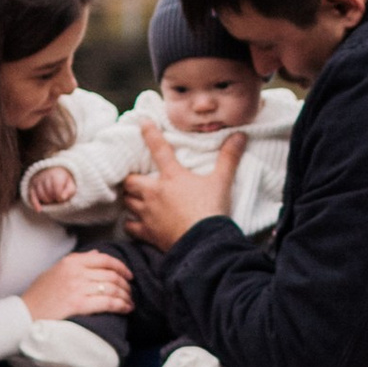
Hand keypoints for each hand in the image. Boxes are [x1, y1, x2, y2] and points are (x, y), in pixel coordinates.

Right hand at [23, 248, 132, 323]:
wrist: (23, 315)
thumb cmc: (38, 296)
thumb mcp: (55, 272)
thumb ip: (76, 262)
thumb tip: (97, 254)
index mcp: (71, 261)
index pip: (104, 259)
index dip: (121, 267)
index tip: (129, 275)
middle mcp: (76, 271)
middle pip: (111, 275)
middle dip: (126, 285)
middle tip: (130, 292)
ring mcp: (77, 287)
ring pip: (112, 288)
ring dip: (125, 296)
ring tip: (129, 303)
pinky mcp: (79, 304)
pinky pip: (108, 302)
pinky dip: (121, 306)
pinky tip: (126, 309)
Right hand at [27, 165, 77, 206]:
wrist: (53, 173)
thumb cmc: (64, 182)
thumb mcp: (70, 185)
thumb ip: (69, 191)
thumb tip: (62, 198)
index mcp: (56, 174)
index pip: (56, 188)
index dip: (59, 197)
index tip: (61, 199)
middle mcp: (45, 176)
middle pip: (48, 192)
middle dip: (53, 199)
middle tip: (56, 199)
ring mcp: (37, 181)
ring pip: (40, 195)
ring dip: (47, 201)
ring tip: (51, 200)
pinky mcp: (32, 186)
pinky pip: (32, 196)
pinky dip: (35, 204)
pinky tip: (39, 210)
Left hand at [123, 132, 241, 248]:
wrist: (204, 244)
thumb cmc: (211, 210)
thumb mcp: (222, 182)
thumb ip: (229, 158)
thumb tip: (240, 136)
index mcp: (172, 177)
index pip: (159, 149)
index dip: (149, 133)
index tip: (142, 122)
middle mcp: (155, 193)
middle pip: (131, 180)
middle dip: (131, 178)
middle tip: (135, 176)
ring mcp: (148, 214)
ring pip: (127, 202)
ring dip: (129, 198)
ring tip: (133, 197)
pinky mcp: (148, 232)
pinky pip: (129, 226)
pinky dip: (130, 223)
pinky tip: (133, 223)